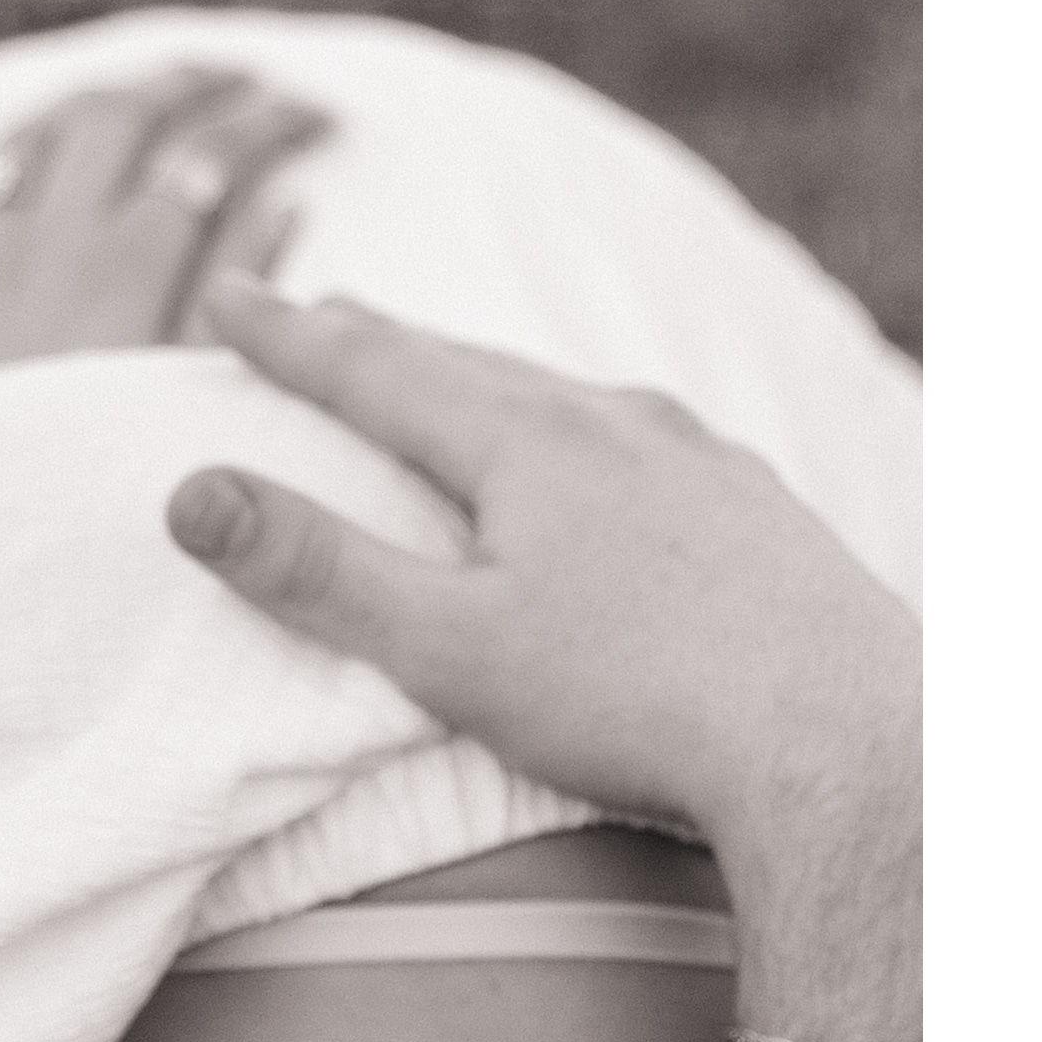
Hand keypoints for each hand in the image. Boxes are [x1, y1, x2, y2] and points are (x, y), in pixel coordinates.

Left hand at [0, 66, 330, 384]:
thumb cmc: (79, 493)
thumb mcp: (184, 401)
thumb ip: (237, 299)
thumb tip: (282, 206)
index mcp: (123, 268)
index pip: (210, 153)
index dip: (270, 121)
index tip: (318, 112)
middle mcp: (41, 244)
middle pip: (116, 117)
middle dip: (185, 82)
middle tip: (237, 75)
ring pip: (29, 136)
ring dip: (92, 102)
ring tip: (141, 92)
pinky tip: (19, 153)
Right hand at [167, 279, 917, 875]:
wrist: (850, 745)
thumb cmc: (638, 703)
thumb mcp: (448, 648)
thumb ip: (319, 570)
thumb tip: (191, 492)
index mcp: (528, 444)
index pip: (377, 370)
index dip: (289, 337)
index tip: (226, 296)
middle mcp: (619, 425)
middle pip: (474, 364)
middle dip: (386, 340)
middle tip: (325, 311)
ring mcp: (704, 463)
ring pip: (570, 398)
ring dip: (493, 381)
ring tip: (457, 381)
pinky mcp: (763, 516)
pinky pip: (648, 445)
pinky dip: (585, 434)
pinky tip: (610, 465)